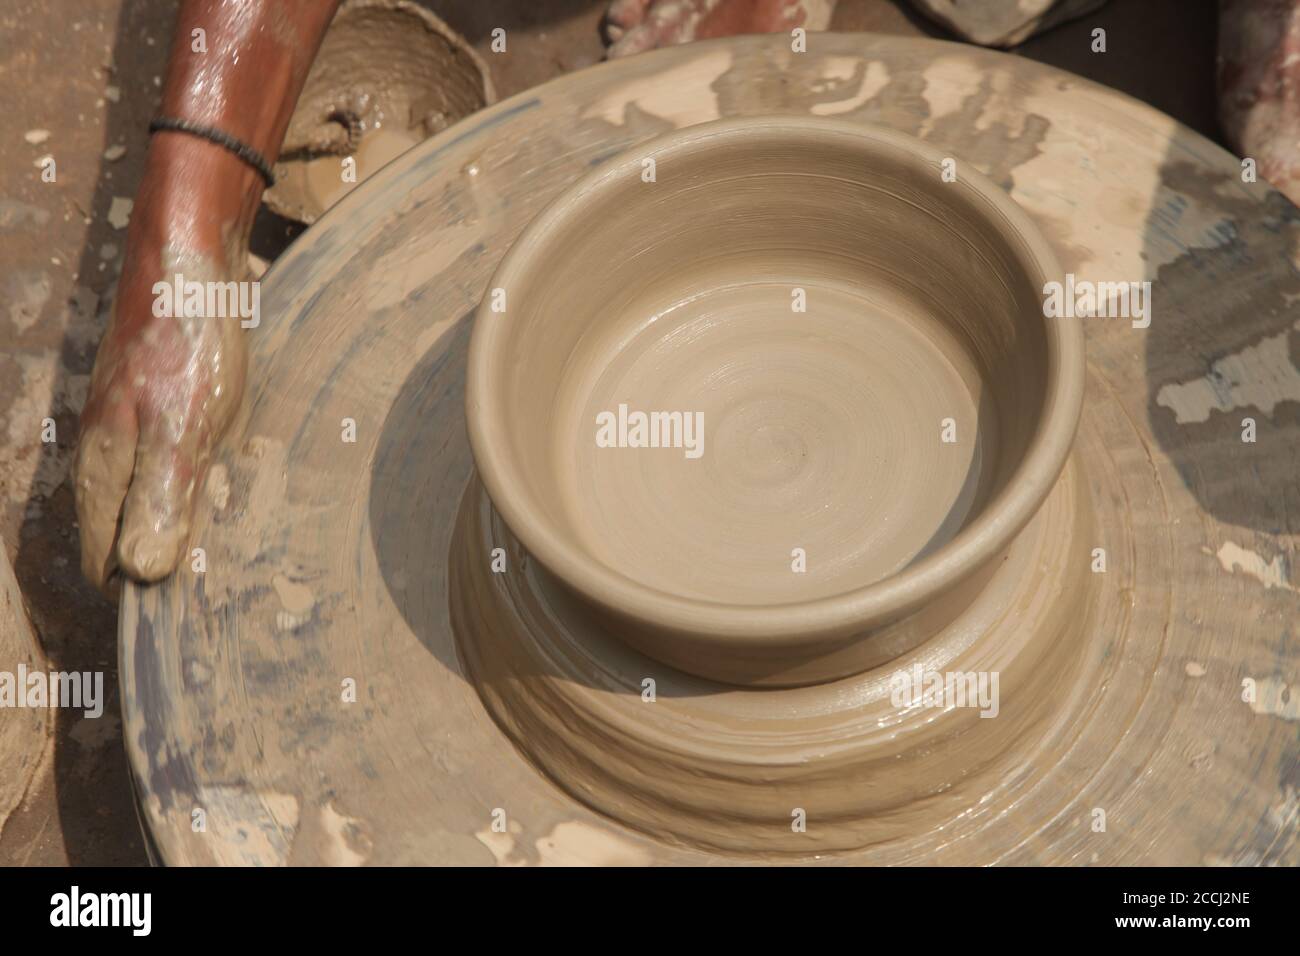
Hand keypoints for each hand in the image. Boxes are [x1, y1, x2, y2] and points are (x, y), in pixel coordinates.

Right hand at [75, 201, 248, 595]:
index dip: (142, 592)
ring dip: (178, 526)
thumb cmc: (189, 345)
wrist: (188, 261)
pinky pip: (164, 466)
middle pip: (120, 535)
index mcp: (105, 471)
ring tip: (230, 545)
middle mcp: (106, 456)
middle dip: (161, 562)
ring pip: (142, 500)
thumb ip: (160, 499)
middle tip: (222, 581)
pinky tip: (228, 487)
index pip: (105, 561)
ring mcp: (127, 429)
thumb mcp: (183, 429)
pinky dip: (191, 487)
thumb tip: (140, 573)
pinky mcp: (153, 408)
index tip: (191, 609)